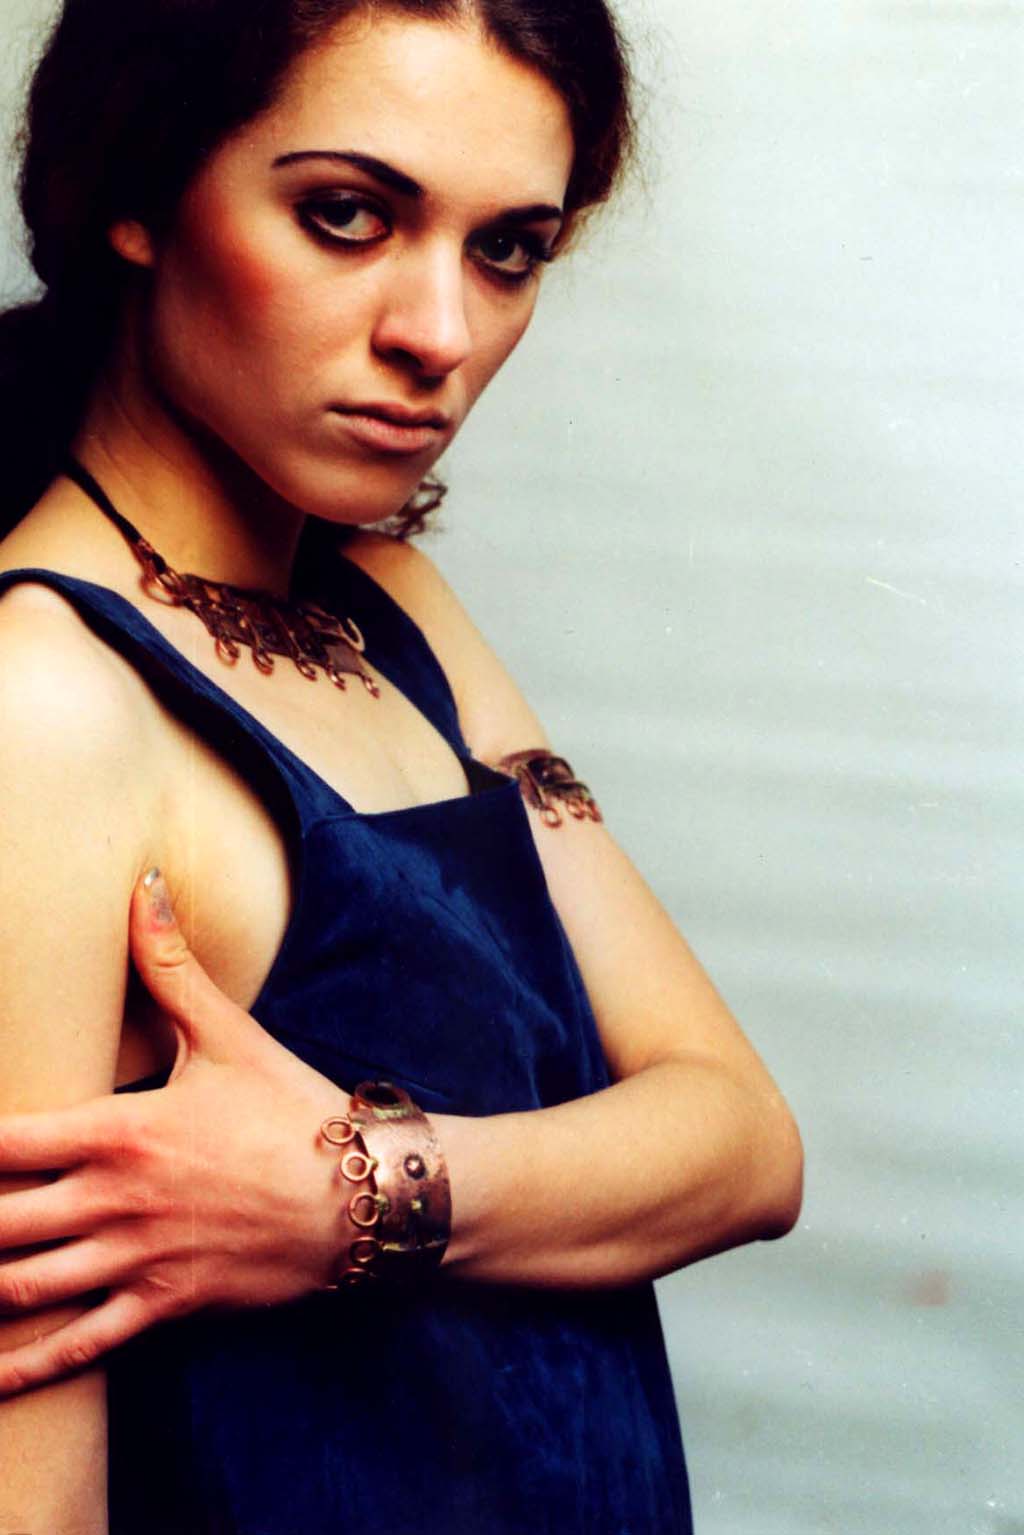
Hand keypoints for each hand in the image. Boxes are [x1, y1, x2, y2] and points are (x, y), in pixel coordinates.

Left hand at [0, 870, 359, 1396]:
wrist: (362, 1195)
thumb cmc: (292, 1109)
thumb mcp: (228, 1034)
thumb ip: (170, 966)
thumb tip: (140, 887)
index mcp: (119, 1131)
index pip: (4, 1145)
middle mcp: (114, 1201)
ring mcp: (136, 1260)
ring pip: (25, 1287)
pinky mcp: (164, 1306)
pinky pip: (81, 1345)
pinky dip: (26, 1366)